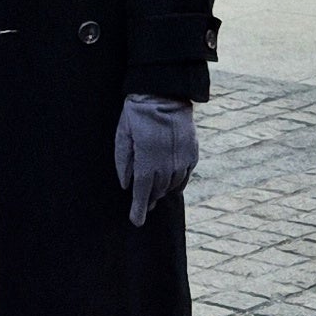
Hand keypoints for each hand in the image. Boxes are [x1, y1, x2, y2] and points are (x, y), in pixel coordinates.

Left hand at [115, 94, 197, 228]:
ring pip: (172, 186)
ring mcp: (182, 160)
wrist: (165, 93)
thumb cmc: (137, 113)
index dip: (138, 209)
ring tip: (155, 191)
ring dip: (162, 190)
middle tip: (143, 204)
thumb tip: (126, 185)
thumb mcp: (123, 135)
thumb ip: (123, 162)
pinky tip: (170, 180)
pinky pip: (185, 176)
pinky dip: (177, 181)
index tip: (136, 222)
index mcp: (147, 161)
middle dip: (149, 199)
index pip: (142, 193)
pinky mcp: (193, 153)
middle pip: (157, 191)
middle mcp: (167, 165)